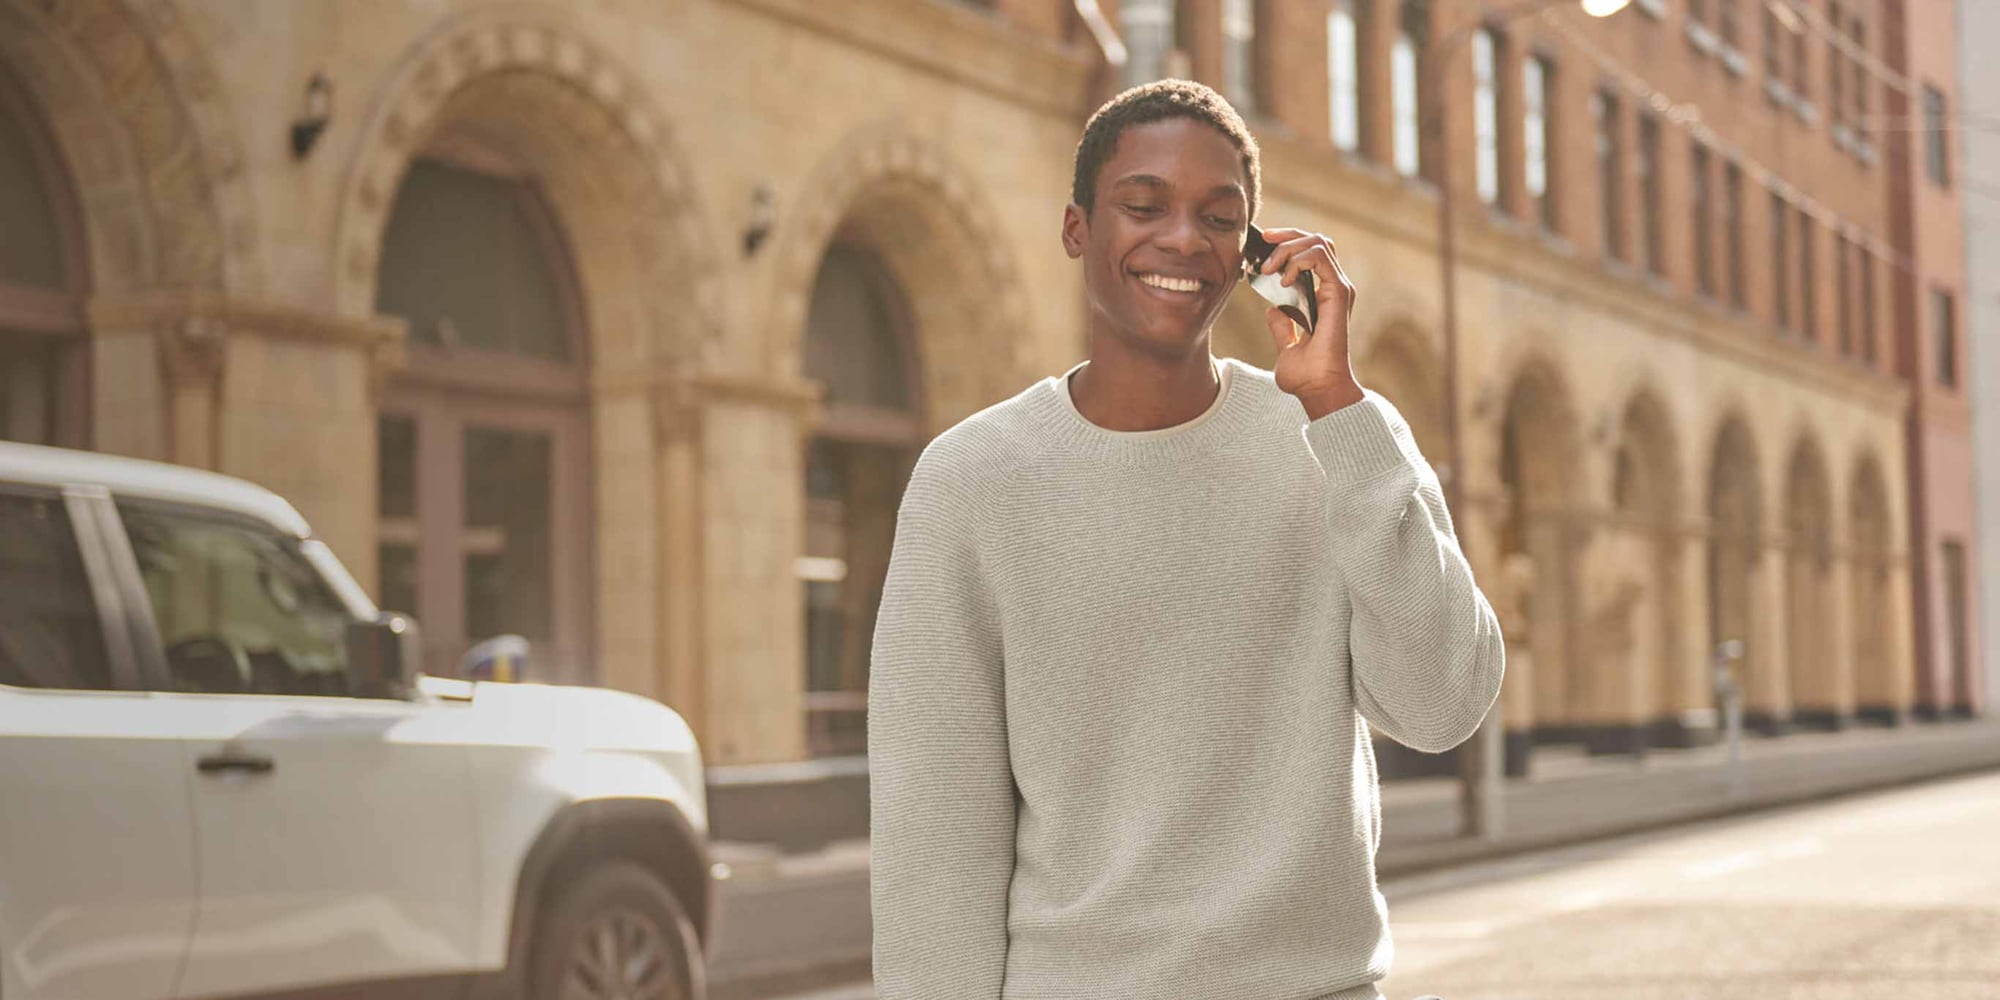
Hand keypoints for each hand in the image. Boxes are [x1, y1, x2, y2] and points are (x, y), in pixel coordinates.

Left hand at [1255, 226, 1363, 419]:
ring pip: (1318, 242)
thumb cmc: (1305, 375)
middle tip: (1262, 243)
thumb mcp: (1285, 345)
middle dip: (1286, 236)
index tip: (1260, 247)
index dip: (1285, 244)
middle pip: (1315, 241)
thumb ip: (1282, 325)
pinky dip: (1297, 259)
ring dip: (1288, 247)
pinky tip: (1284, 278)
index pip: (1310, 254)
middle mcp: (1333, 288)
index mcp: (1322, 297)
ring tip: (1270, 267)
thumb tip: (1274, 309)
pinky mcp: (1338, 292)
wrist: (1317, 389)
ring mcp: (1338, 288)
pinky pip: (1319, 256)